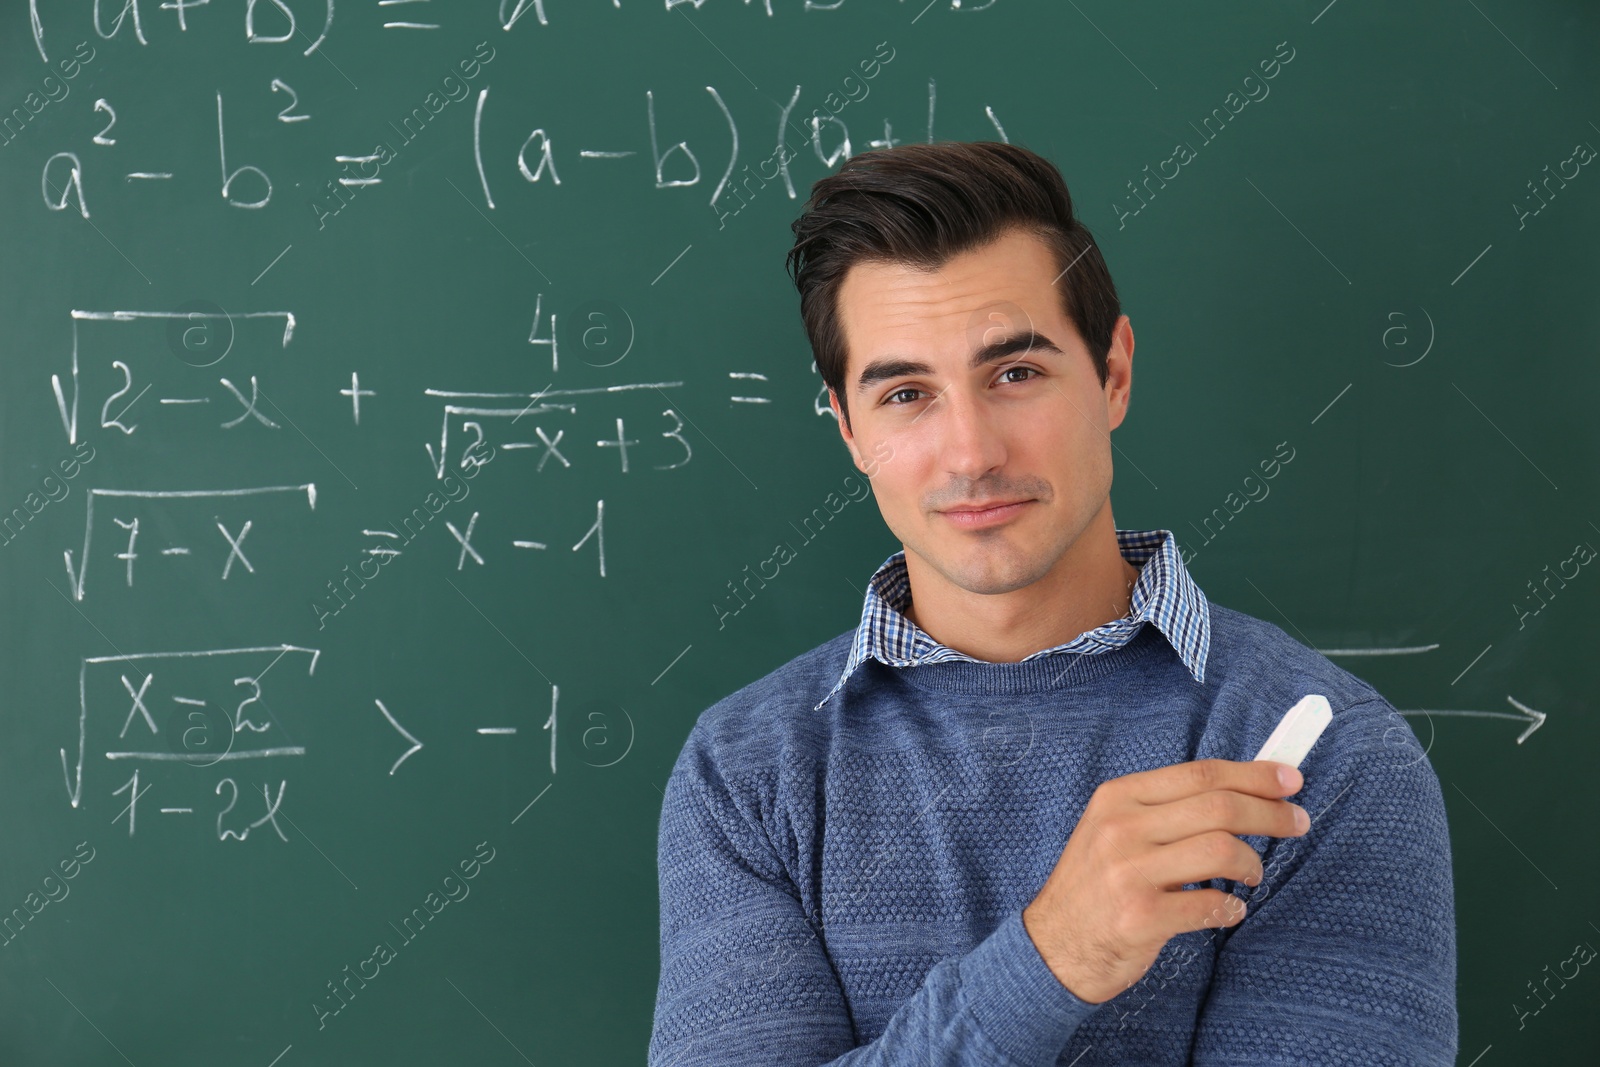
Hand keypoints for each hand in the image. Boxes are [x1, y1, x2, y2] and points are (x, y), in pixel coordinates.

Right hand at [1022, 758, 1307, 1003]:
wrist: (1051, 947)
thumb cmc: (1095, 886)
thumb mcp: (1114, 830)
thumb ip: (1166, 810)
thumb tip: (1238, 790)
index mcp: (1118, 798)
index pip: (1199, 774)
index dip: (1253, 774)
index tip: (1290, 779)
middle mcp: (1120, 828)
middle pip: (1217, 806)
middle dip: (1269, 812)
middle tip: (1298, 822)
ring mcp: (1128, 873)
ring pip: (1220, 849)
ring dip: (1252, 862)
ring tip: (1254, 874)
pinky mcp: (1139, 918)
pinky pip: (1209, 905)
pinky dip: (1231, 907)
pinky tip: (1229, 909)